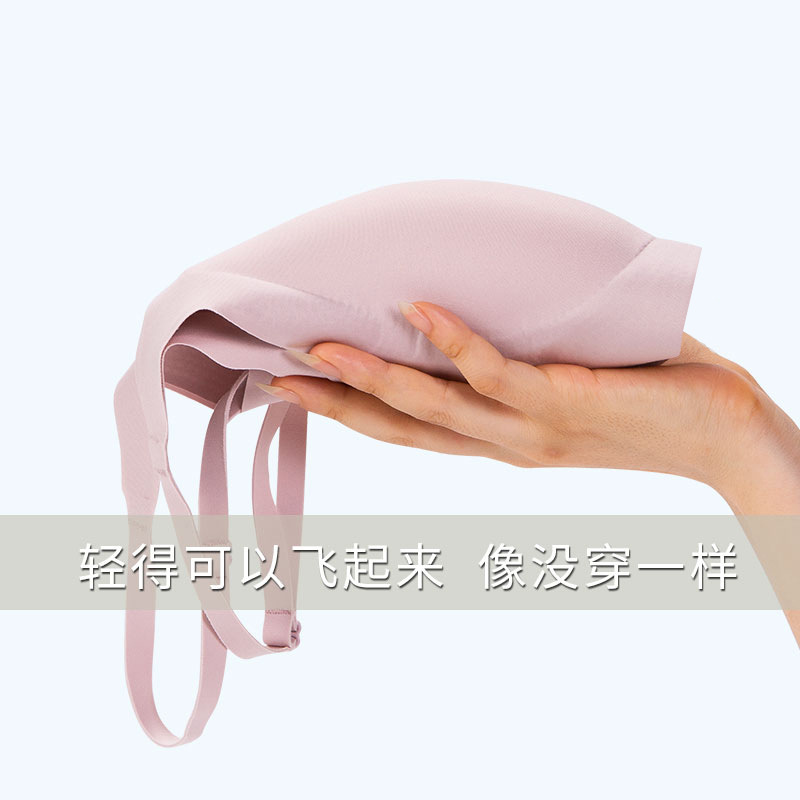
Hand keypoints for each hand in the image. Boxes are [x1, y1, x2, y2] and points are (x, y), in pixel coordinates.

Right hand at [261, 301, 799, 515]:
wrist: (723, 432)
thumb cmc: (643, 397)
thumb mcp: (561, 387)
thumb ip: (513, 364)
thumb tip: (464, 313)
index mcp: (497, 440)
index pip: (407, 431)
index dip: (347, 413)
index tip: (294, 388)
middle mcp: (503, 444)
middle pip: (402, 428)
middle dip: (336, 403)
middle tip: (276, 370)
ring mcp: (529, 429)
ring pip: (435, 407)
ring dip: (372, 378)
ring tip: (319, 346)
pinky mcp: (565, 404)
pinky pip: (499, 372)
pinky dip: (456, 342)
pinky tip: (419, 309)